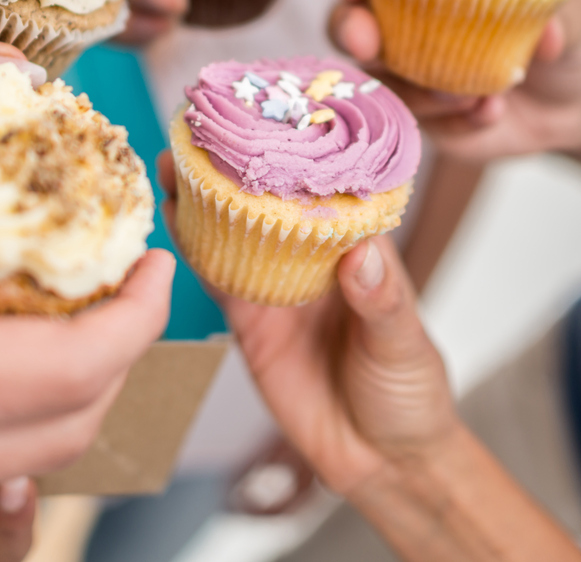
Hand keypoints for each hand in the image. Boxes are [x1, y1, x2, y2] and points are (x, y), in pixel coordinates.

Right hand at [157, 151, 453, 494]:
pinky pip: (216, 283)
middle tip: (203, 128)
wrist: (382, 465)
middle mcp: (315, 261)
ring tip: (173, 161)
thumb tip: (360, 254)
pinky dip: (192, 252)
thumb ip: (382, 303)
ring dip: (204, 200)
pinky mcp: (250, 324)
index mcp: (359, 250)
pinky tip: (170, 221)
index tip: (274, 114)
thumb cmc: (411, 397)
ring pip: (234, 235)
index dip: (301, 152)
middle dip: (238, 166)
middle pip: (270, 204)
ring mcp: (278, 290)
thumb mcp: (405, 347)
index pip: (328, 189)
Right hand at [329, 0, 580, 161]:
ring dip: (419, 89)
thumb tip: (546, 32)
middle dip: (349, 29)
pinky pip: (416, 123)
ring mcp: (409, 73)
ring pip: (376, 80)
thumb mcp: (577, 16)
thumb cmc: (566, 40)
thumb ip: (563, 13)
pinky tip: (489, 113)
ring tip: (473, 95)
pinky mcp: (422, 118)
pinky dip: (453, 122)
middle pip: (348, 22)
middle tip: (369, 43)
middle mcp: (407, 24)